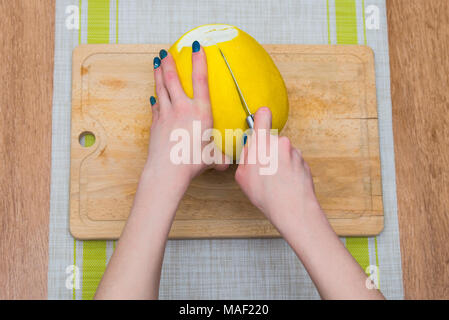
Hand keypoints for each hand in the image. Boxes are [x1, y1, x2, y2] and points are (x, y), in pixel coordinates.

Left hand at [144, 43, 227, 188]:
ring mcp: (166, 114)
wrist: (167, 170)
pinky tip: (153, 96)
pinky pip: (155, 106)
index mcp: (200, 112)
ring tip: (157, 62)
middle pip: (173, 79)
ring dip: (158, 73)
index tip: (196, 47)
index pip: (200, 80)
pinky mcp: (155, 123)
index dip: (198, 61)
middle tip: (166, 52)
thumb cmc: (192, 163)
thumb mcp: (212, 159)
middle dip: (170, 63)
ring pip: (161, 88)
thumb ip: (219, 158)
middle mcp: (182, 108)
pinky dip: (155, 98)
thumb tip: (226, 164)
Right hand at [235, 107, 322, 234]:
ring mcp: (294, 152)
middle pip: (271, 140)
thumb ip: (245, 157)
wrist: (293, 208)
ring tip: (275, 181)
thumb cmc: (266, 194)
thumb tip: (250, 151)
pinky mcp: (304, 162)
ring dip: (279, 162)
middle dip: (267, 151)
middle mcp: (280, 143)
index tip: (260, 118)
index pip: (263, 115)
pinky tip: (285, 184)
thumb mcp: (242, 176)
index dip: (261, 116)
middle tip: (263, 169)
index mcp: (262, 143)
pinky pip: (293, 162)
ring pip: (283, 152)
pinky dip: (289, 170)